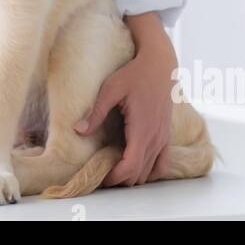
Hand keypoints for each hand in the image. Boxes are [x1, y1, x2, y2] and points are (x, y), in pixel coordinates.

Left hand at [75, 12, 176, 186]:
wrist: (160, 65)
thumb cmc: (135, 74)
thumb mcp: (111, 89)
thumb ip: (96, 112)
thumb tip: (78, 131)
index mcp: (142, 129)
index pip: (130, 166)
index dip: (115, 177)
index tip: (99, 176)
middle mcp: (156, 137)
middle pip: (139, 174)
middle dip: (120, 179)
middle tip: (101, 174)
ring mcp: (163, 138)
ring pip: (150, 172)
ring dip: (133, 176)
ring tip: (114, 169)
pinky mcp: (166, 135)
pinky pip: (162, 164)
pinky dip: (149, 171)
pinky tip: (134, 167)